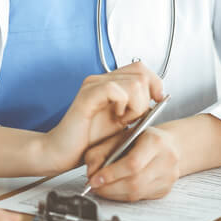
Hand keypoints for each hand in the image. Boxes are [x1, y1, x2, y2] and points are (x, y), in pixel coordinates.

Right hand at [42, 62, 163, 173]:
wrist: (63, 152)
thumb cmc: (89, 140)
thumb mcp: (121, 121)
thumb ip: (136, 106)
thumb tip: (158, 96)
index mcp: (108, 83)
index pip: (140, 68)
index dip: (154, 83)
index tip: (157, 102)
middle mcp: (100, 79)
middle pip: (141, 73)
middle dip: (146, 99)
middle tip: (132, 117)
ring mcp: (93, 85)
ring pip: (134, 82)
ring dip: (136, 105)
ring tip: (123, 119)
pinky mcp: (87, 95)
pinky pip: (116, 90)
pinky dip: (124, 105)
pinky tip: (116, 117)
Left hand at [83, 125, 179, 201]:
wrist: (170, 144)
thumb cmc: (143, 138)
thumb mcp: (122, 136)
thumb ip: (103, 151)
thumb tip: (91, 172)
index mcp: (155, 141)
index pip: (132, 163)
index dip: (111, 174)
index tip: (95, 179)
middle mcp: (166, 160)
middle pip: (134, 182)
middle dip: (109, 187)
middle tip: (94, 186)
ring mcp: (168, 177)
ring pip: (137, 194)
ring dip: (114, 194)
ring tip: (101, 189)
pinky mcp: (165, 190)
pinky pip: (140, 198)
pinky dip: (123, 196)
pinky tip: (113, 190)